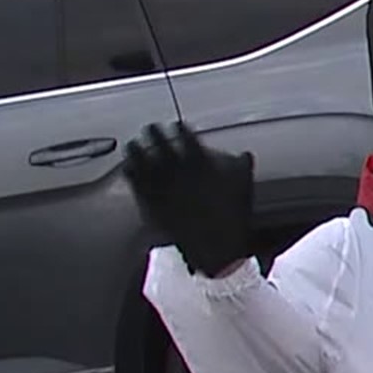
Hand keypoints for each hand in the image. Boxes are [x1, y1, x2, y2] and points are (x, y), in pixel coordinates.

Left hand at [122, 123, 254, 277]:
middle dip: (155, 132)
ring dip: (137, 149)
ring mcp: (161, 186)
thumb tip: (243, 154)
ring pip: (143, 160)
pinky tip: (128, 167)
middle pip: (160, 144)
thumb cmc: (231, 218)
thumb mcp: (244, 187)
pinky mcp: (150, 202)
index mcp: (201, 164)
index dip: (181, 129)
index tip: (178, 125)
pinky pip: (136, 182)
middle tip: (151, 127)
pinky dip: (131, 171)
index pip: (187, 137)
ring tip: (133, 143)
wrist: (214, 247)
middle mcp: (177, 170)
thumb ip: (241, 166)